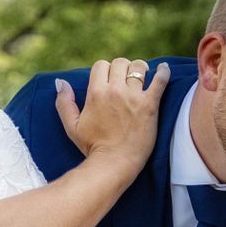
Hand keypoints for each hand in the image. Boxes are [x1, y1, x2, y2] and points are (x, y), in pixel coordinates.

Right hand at [54, 58, 169, 167]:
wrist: (115, 163)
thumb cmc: (93, 147)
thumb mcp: (72, 126)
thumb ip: (64, 103)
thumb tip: (61, 82)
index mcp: (96, 93)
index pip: (101, 65)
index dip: (105, 69)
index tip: (110, 78)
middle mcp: (115, 90)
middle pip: (120, 63)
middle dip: (122, 68)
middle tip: (127, 77)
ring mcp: (134, 97)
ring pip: (139, 68)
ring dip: (140, 68)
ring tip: (144, 73)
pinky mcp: (150, 105)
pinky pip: (160, 81)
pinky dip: (163, 72)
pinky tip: (164, 69)